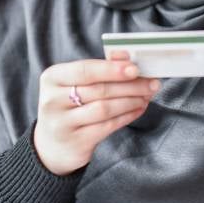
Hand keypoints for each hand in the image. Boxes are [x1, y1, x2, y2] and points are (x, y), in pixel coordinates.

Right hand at [32, 51, 159, 175]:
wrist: (52, 144)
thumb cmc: (68, 106)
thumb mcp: (74, 84)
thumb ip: (98, 70)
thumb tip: (127, 57)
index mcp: (52, 78)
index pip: (85, 70)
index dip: (112, 69)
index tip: (136, 68)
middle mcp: (53, 100)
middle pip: (99, 90)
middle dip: (130, 86)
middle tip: (151, 83)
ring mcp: (63, 123)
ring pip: (105, 109)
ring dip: (131, 101)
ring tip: (146, 96)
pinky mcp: (76, 141)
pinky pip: (107, 126)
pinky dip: (127, 116)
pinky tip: (138, 109)